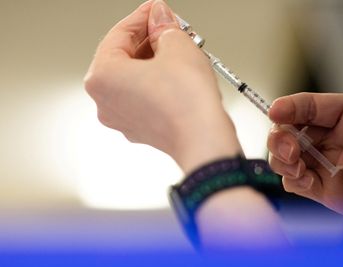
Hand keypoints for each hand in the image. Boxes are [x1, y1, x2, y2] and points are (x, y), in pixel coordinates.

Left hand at [84, 0, 240, 173]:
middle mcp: (105, 101)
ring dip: (154, 61)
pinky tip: (177, 75)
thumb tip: (160, 18)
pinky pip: (144, 97)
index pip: (118, 34)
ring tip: (179, 51)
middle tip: (170, 28)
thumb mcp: (177, 46)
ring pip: (134, 79)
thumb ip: (163, 26)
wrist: (203, 139)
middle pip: (124, 58)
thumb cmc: (186, 102)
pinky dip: (157, 83)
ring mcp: (122, 118)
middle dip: (149, 40)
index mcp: (101, 77)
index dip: (142, 17)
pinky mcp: (141, 129)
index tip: (157, 10)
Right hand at [267, 93, 342, 216]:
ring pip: (282, 156)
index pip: (308, 105)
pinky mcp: (318, 187)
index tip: (275, 112)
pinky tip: (309, 183)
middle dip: (279, 138)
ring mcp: (320, 163)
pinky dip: (294, 182)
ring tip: (298, 168)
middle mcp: (327, 137)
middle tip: (291, 151)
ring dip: (282, 161)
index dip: (289, 107)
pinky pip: (292, 182)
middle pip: (286, 130)